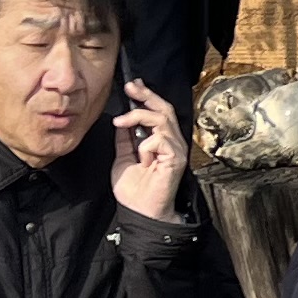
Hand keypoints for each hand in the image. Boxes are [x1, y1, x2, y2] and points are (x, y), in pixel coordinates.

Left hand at [110, 78, 188, 220]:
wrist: (141, 213)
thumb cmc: (135, 190)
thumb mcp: (123, 157)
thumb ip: (125, 139)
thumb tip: (122, 120)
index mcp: (161, 140)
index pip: (158, 111)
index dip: (147, 96)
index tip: (132, 85)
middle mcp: (172, 142)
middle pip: (164, 108)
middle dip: (146, 95)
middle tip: (130, 87)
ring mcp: (176, 149)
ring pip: (161, 119)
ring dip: (137, 117)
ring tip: (120, 123)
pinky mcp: (176, 158)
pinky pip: (159, 139)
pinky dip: (144, 146)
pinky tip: (143, 161)